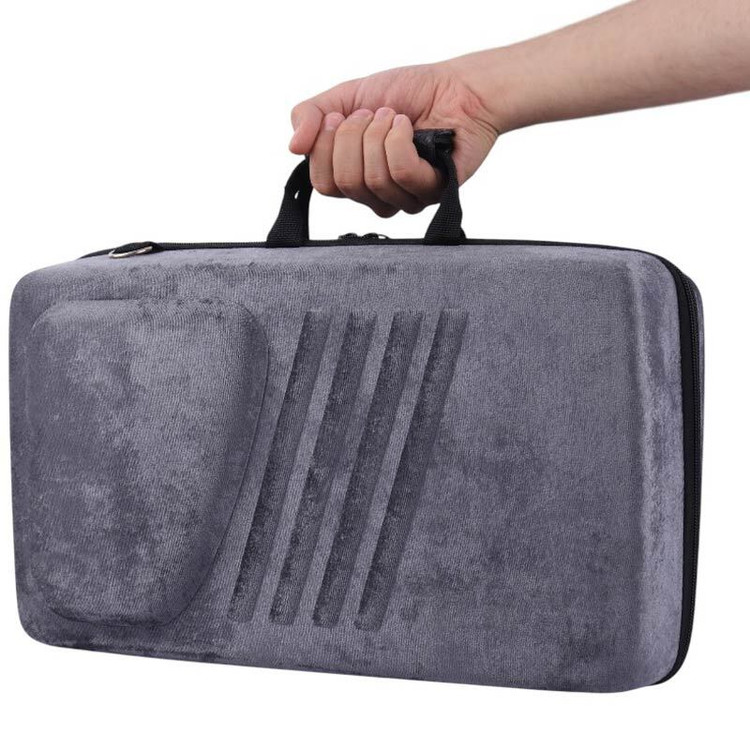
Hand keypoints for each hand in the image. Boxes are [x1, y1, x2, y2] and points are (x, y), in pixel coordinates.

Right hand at [288, 62, 500, 216]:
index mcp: (353, 177)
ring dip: (380, 135)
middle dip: (353, 137)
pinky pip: (401, 175)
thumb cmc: (407, 93)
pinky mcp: (431, 194)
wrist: (457, 86)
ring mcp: (404, 198)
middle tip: (374, 114)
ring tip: (396, 117)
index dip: (325, 148)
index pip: (323, 184)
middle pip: (344, 184)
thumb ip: (310, 115)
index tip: (340, 117)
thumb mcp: (347, 96)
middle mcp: (377, 195)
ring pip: (372, 180)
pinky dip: (400, 141)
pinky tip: (411, 128)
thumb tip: (293, 148)